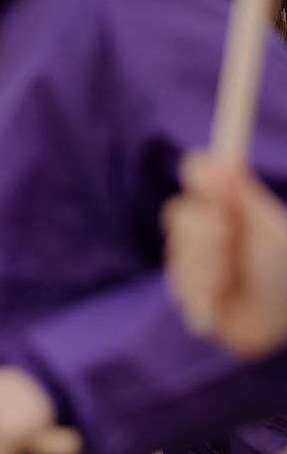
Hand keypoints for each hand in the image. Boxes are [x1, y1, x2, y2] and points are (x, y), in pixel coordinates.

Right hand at [163, 151, 286, 357]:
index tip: (209, 181)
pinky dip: (205, 290)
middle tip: (229, 239)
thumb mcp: (266, 226)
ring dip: (211, 265)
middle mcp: (202, 230)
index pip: (196, 176)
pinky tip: (224, 297)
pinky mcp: (186, 294)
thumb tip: (220, 156)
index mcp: (223, 206)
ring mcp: (190, 262)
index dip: (199, 177)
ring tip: (235, 278)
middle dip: (205, 230)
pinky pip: (179, 284)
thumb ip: (240, 194)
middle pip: (177, 213)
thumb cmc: (284, 267)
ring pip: (178, 252)